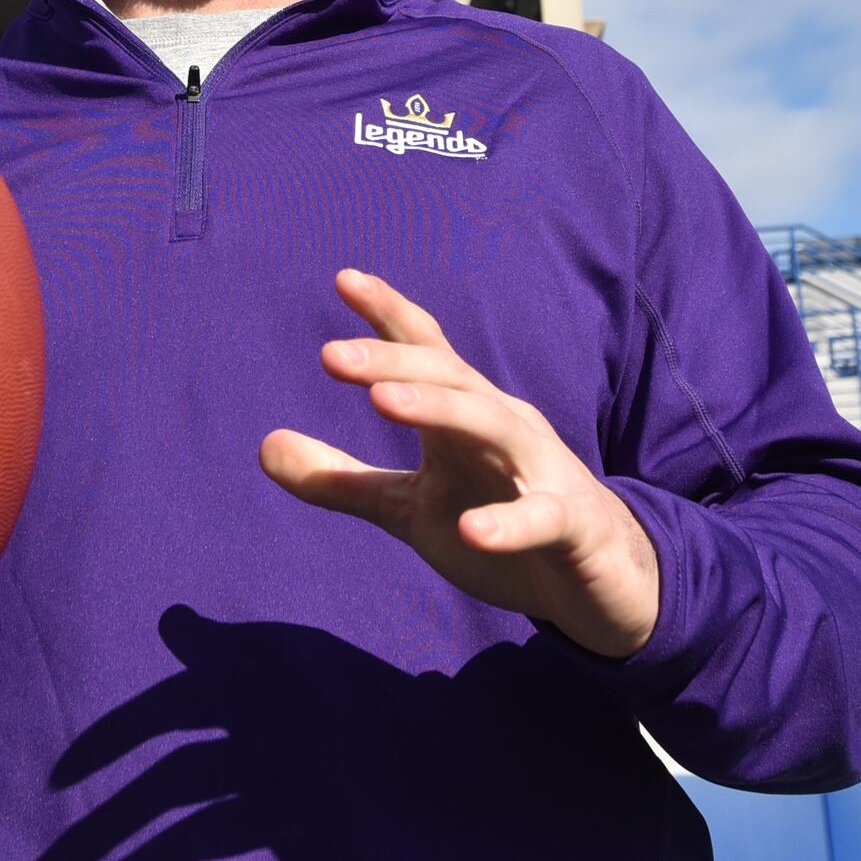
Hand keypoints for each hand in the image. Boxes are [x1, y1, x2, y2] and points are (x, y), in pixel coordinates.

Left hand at [259, 269, 662, 659]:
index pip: (426, 353)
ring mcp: (543, 471)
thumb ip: (342, 481)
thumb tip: (262, 445)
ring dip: (440, 409)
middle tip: (330, 356)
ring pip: (494, 426)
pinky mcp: (571, 523)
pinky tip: (471, 533)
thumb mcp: (410, 508)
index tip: (343, 279)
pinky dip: (509, 522)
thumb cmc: (500, 524)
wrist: (598, 581)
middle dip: (392, 363)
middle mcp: (505, 426)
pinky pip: (540, 517)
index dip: (388, 316)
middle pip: (449, 379)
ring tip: (383, 403)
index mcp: (464, 416)